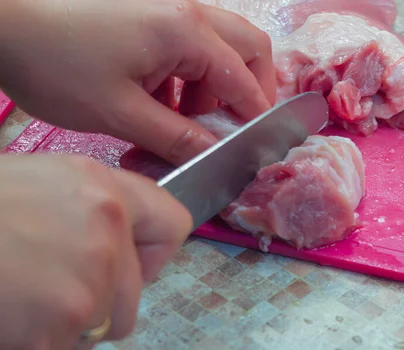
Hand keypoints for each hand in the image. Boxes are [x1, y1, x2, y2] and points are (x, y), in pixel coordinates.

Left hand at [0, 0, 275, 164]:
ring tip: (189, 122)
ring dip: (217, 85)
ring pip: (221, 45)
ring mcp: (169, 6)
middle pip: (249, 48)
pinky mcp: (150, 11)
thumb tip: (216, 155)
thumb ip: (177, 137)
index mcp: (187, 32)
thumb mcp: (121, 113)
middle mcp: (189, 11)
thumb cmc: (58, 66)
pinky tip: (163, 103)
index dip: (255, 118)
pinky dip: (190, 75)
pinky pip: (190, 43)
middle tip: (234, 129)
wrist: (4, 21)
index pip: (245, 79)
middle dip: (251, 91)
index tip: (255, 149)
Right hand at [0, 154, 191, 349]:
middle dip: (91, 310)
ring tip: (8, 308)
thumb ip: (85, 216)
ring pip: (94, 337)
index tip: (127, 267)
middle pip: (131, 300)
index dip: (152, 255)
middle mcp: (107, 232)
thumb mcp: (33, 188)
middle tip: (36, 296)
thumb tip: (114, 254)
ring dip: (56, 337)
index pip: (172, 226)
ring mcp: (88, 284)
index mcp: (101, 189)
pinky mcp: (58, 332)